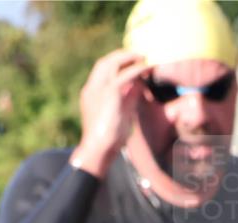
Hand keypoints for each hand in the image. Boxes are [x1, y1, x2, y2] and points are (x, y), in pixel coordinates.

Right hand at [72, 49, 151, 176]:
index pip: (101, 72)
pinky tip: (147, 68)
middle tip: (139, 56)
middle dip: (121, 56)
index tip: (130, 63)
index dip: (116, 64)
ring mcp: (98, 89)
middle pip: (104, 63)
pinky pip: (125, 74)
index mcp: (91, 94)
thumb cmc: (108, 140)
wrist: (98, 150)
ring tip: (144, 57)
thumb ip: (127, 99)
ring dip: (129, 57)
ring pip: (111, 63)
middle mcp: (92, 88)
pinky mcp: (109, 93)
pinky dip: (137, 69)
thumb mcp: (120, 115)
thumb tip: (139, 87)